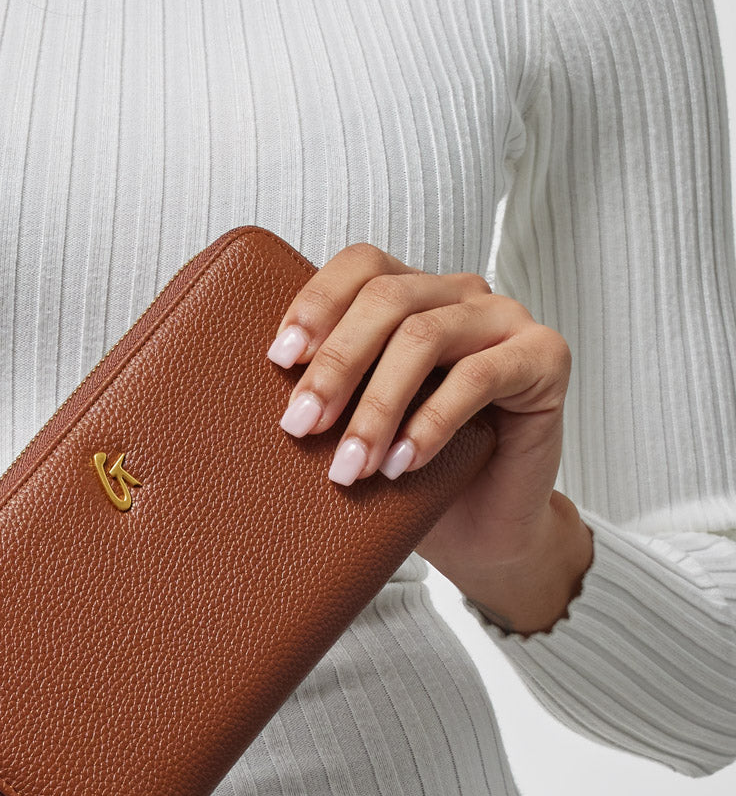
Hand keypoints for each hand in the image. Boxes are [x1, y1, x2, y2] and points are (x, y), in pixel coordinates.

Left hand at [266, 241, 578, 581]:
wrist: (483, 529)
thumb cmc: (414, 472)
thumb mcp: (358, 422)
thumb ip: (327, 389)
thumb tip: (251, 390)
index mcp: (414, 293)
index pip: (361, 266)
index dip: (317, 303)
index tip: (279, 359)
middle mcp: (461, 295)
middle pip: (387, 299)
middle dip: (335, 364)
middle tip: (300, 426)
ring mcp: (506, 321)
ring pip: (424, 337)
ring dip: (377, 405)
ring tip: (350, 465)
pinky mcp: (545, 358)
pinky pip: (478, 378)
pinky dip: (431, 422)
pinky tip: (403, 464)